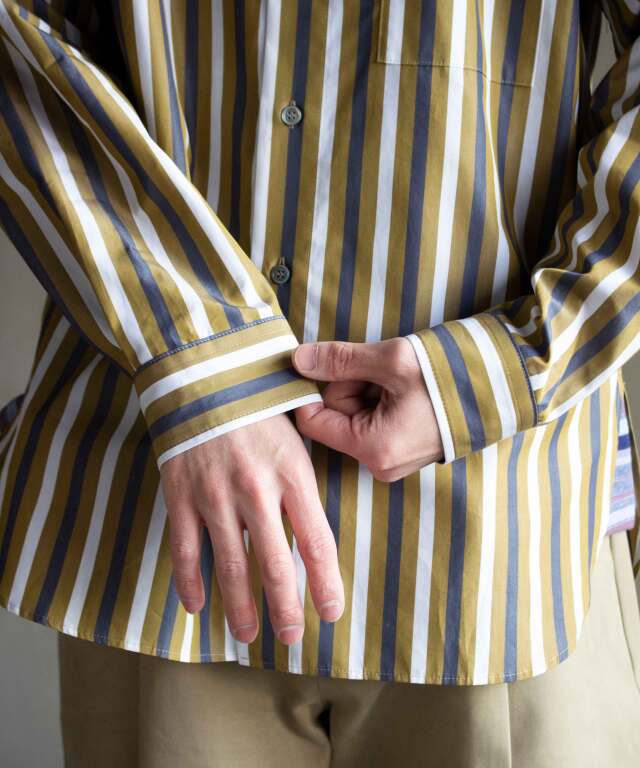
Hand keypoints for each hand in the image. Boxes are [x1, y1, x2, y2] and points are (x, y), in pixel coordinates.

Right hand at [160, 414, 344, 643]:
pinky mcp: (180, 494)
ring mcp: (215, 495)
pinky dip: (189, 582)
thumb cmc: (258, 404)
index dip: (325, 583)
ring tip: (247, 634)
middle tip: (290, 637)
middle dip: (285, 607)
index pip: (316, 541)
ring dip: (239, 606)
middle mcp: (256, 491)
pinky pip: (184, 549)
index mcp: (293, 474)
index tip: (331, 613)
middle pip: (274, 564)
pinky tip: (196, 605)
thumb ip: (303, 480)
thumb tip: (316, 528)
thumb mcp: (295, 434)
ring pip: (229, 566)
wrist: (204, 373)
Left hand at [291, 337, 443, 481]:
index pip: (313, 421)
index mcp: (374, 449)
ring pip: (354, 414)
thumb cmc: (450, 376)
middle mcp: (380, 464)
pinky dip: (382, 397)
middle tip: (384, 370)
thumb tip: (297, 360)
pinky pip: (374, 419)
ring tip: (402, 379)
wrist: (502, 386)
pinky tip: (407, 388)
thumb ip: (340, 360)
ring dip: (369, 388)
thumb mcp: (391, 360)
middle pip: (335, 415)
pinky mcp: (402, 449)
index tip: (327, 362)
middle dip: (352, 384)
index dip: (312, 389)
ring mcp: (393, 459)